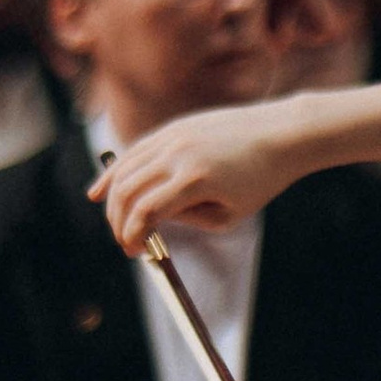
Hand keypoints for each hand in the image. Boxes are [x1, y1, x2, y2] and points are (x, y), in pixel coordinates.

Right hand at [94, 102, 308, 251]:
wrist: (281, 134)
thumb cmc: (261, 178)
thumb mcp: (230, 215)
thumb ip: (189, 220)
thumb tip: (155, 219)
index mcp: (194, 180)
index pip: (146, 212)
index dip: (133, 236)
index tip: (134, 252)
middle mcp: (177, 154)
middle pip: (128, 191)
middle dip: (118, 221)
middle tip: (125, 242)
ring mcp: (173, 136)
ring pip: (125, 169)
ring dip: (111, 199)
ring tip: (112, 222)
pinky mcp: (173, 128)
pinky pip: (134, 151)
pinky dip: (114, 172)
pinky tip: (100, 190)